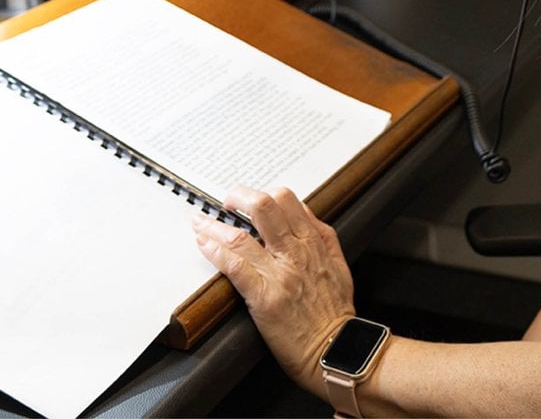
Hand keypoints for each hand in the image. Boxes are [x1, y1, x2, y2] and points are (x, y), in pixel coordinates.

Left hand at [191, 186, 353, 396]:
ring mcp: (280, 273)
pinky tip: (204, 246)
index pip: (287, 199)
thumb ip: (322, 236)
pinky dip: (216, 252)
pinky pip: (235, 267)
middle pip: (264, 206)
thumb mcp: (338, 262)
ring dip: (214, 226)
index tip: (249, 199)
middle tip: (226, 202)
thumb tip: (305, 213)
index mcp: (314, 240)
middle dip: (239, 197)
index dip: (262, 193)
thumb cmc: (335, 310)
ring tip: (200, 223)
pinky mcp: (265, 298)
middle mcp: (296, 251)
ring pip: (242, 236)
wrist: (336, 348)